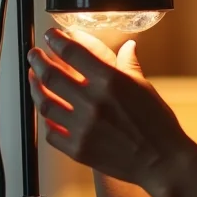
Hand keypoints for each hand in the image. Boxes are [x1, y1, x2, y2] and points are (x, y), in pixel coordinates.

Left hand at [27, 28, 193, 188]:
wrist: (162, 161)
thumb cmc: (158, 124)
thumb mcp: (145, 88)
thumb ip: (129, 65)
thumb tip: (127, 46)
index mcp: (111, 82)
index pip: (73, 53)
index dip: (57, 40)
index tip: (51, 36)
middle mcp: (93, 102)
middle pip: (51, 75)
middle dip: (38, 60)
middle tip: (34, 54)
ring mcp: (82, 127)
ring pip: (45, 102)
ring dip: (36, 86)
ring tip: (34, 78)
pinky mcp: (77, 149)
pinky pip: (51, 131)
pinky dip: (47, 119)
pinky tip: (48, 111)